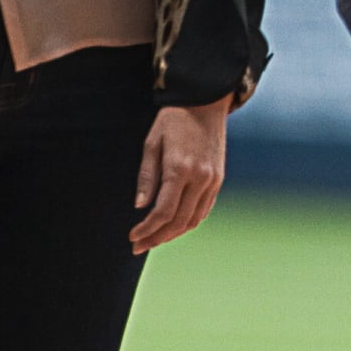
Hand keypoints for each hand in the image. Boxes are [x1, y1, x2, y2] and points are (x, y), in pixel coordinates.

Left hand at [130, 98, 231, 249]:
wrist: (205, 103)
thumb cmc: (173, 121)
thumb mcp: (152, 143)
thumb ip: (147, 176)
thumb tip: (140, 207)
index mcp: (180, 169)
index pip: (163, 211)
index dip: (147, 228)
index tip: (133, 237)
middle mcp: (200, 178)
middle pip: (178, 221)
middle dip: (157, 237)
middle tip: (138, 246)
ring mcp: (212, 180)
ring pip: (193, 219)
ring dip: (173, 234)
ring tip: (154, 240)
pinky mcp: (218, 180)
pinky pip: (204, 210)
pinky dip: (188, 223)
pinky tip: (174, 226)